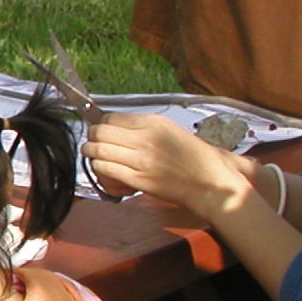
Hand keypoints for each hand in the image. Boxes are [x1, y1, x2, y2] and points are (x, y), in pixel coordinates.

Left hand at [83, 113, 249, 219]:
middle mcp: (145, 138)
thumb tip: (116, 126)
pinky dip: (99, 170)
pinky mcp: (138, 180)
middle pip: (101, 132)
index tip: (101, 130)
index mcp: (154, 122)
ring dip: (91, 154)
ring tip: (94, 157)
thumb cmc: (195, 157)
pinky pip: (105, 170)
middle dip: (91, 137)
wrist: (210, 183)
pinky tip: (105, 171)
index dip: (102, 124)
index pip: (112, 117)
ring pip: (98, 151)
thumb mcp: (171, 130)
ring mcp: (141, 160)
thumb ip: (144, 127)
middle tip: (93, 143)